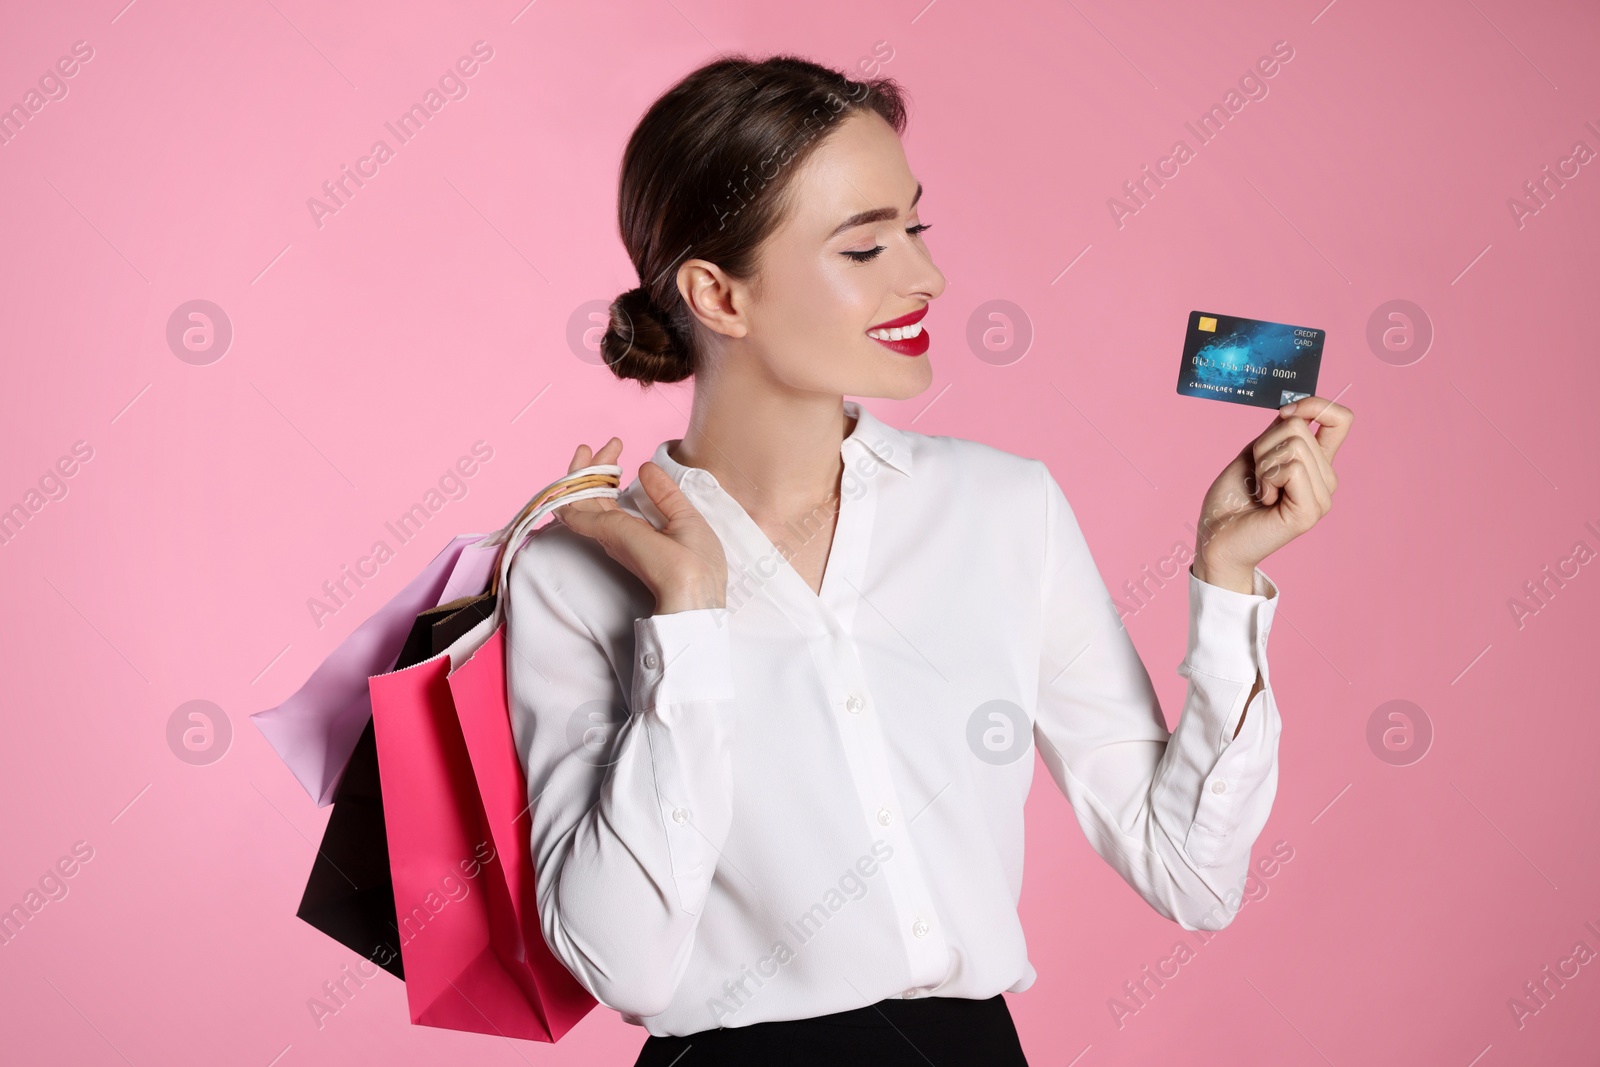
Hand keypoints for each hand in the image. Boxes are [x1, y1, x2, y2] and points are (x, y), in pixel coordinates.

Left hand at [551, 438, 727, 613]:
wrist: (695, 606)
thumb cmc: (693, 568)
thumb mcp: (684, 522)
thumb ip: (665, 494)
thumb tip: (645, 468)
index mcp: (616, 529)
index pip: (575, 500)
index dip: (579, 471)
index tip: (595, 448)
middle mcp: (611, 536)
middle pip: (583, 499)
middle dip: (592, 468)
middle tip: (613, 445)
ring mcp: (619, 542)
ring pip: (594, 507)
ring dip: (599, 480)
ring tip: (615, 457)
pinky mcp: (631, 546)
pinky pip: (607, 517)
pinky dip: (608, 495)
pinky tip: (622, 485)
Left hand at [1192, 395, 1353, 589]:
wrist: (1215, 536)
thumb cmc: (1232, 499)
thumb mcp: (1256, 454)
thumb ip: (1280, 432)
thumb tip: (1296, 408)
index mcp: (1316, 465)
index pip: (1341, 420)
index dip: (1316, 404)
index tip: (1285, 412)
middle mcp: (1325, 481)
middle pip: (1300, 428)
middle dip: (1264, 444)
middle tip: (1256, 475)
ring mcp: (1321, 499)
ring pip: (1295, 446)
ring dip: (1263, 463)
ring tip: (1260, 489)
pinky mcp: (1309, 512)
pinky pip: (1292, 469)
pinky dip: (1267, 478)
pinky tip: (1264, 499)